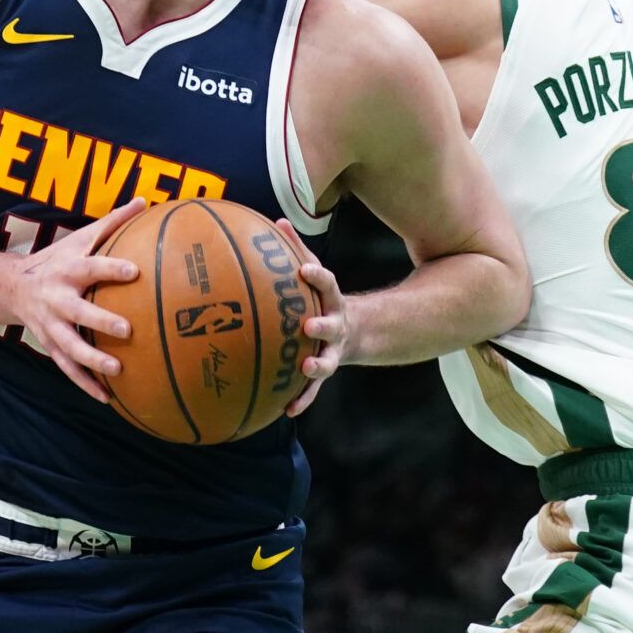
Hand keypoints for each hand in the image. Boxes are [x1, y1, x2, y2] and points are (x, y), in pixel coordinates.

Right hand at [7, 197, 145, 401]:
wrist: (12, 286)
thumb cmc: (58, 258)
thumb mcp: (80, 238)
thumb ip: (113, 223)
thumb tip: (144, 201)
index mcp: (67, 270)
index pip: (91, 267)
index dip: (111, 268)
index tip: (135, 271)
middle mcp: (56, 299)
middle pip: (78, 311)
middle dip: (100, 321)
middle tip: (127, 329)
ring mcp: (50, 325)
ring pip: (70, 346)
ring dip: (92, 361)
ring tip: (117, 371)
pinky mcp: (49, 345)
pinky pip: (67, 368)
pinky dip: (85, 383)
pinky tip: (106, 397)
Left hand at [275, 220, 346, 416]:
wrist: (356, 330)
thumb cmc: (322, 297)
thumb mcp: (314, 272)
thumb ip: (297, 250)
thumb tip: (276, 221)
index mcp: (331, 298)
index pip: (327, 283)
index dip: (318, 276)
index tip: (304, 270)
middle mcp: (336, 324)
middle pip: (332, 324)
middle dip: (322, 325)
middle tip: (309, 325)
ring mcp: (333, 349)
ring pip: (328, 359)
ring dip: (318, 365)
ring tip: (306, 368)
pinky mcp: (326, 368)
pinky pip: (314, 388)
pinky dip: (303, 399)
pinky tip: (287, 411)